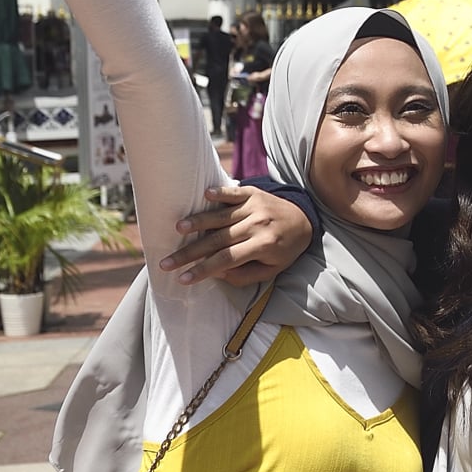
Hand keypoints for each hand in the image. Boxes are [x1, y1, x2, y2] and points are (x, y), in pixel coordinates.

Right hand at [159, 185, 315, 284]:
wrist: (305, 219)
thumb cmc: (284, 249)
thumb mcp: (271, 270)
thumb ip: (244, 274)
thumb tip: (215, 273)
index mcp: (263, 246)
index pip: (226, 260)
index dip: (203, 270)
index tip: (182, 279)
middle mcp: (258, 224)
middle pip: (217, 240)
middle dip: (189, 253)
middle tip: (166, 262)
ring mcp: (255, 206)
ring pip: (221, 216)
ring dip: (198, 221)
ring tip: (178, 229)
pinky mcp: (253, 192)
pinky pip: (234, 192)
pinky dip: (220, 193)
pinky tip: (204, 194)